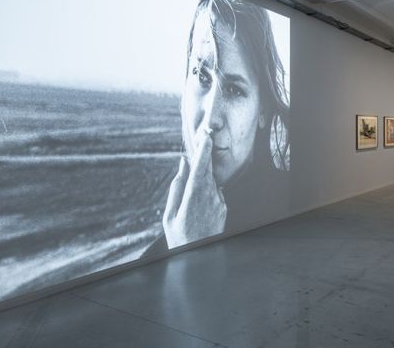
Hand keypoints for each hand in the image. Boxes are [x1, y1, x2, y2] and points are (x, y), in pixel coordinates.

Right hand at [163, 131, 226, 248]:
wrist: (199, 258)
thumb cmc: (179, 236)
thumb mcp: (169, 214)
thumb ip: (176, 186)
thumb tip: (182, 164)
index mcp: (193, 197)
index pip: (200, 168)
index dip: (204, 151)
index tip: (206, 136)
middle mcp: (209, 197)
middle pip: (208, 170)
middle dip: (204, 157)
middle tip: (202, 141)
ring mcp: (219, 203)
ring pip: (211, 181)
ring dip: (203, 179)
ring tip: (192, 196)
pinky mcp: (224, 208)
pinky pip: (215, 193)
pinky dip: (207, 191)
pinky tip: (198, 204)